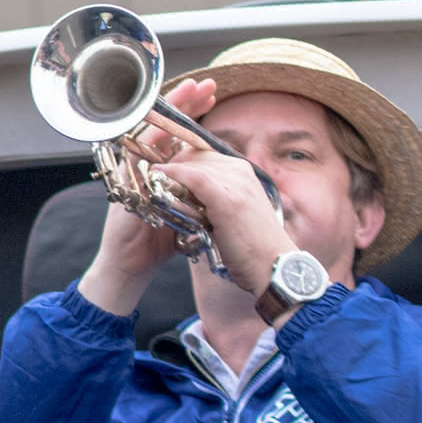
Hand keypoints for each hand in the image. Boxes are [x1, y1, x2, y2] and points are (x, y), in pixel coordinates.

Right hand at [77, 77, 216, 315]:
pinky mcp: (123, 183)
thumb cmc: (156, 242)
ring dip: (171, 110)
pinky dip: (152, 138)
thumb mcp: (185, 210)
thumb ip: (196, 190)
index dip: (193, 115)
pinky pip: (136, 153)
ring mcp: (131, 172)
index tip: (212, 97)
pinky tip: (167, 122)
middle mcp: (143, 166)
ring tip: (191, 90)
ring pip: (150, 131)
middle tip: (205, 83)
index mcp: (160, 169)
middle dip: (185, 103)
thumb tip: (219, 177)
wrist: (130, 267)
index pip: (177, 134)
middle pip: (163, 125)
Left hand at [152, 147, 295, 293]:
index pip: (202, 154)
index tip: (157, 171)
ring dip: (167, 172)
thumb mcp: (235, 214)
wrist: (274, 268)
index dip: (178, 161)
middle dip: (170, 164)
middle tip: (148, 176)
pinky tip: (156, 176)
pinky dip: (173, 175)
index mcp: (242, 172)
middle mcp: (240, 172)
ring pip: (192, 165)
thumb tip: (189, 197)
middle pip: (194, 156)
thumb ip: (215, 199)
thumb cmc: (253, 248)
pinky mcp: (227, 199)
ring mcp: (236, 183)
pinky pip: (194, 177)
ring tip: (147, 180)